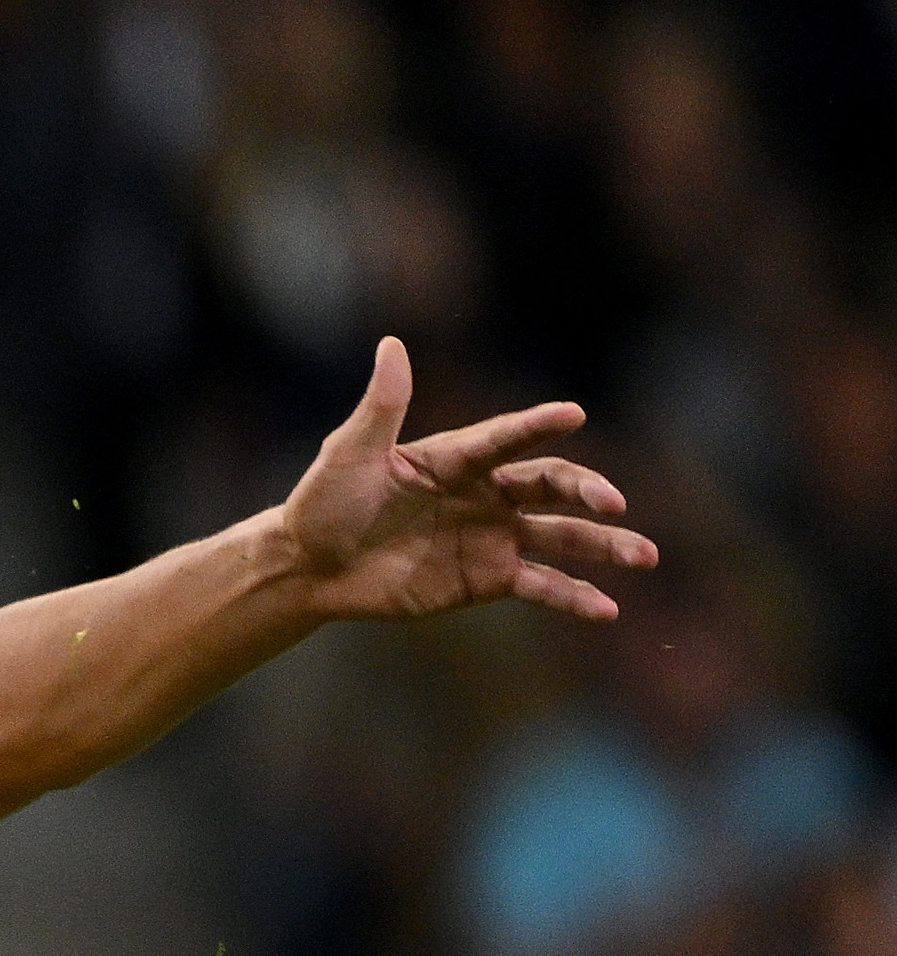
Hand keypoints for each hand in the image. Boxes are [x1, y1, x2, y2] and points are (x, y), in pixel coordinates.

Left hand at [280, 337, 656, 624]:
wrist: (309, 568)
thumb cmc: (324, 503)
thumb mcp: (349, 454)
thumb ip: (381, 407)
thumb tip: (391, 345)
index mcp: (457, 458)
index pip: (506, 438)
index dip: (536, 426)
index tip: (572, 414)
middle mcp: (486, 493)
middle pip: (550, 485)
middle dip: (585, 491)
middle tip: (613, 502)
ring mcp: (492, 536)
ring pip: (561, 536)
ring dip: (604, 545)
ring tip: (645, 556)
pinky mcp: (486, 578)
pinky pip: (540, 586)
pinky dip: (573, 596)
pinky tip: (608, 610)